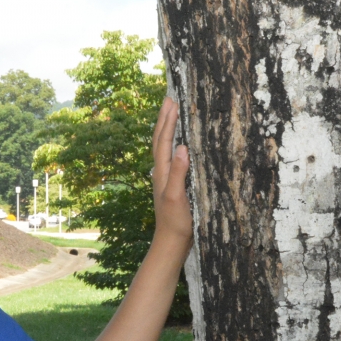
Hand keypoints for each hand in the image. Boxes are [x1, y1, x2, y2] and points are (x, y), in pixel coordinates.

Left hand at [150, 97, 193, 249]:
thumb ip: (177, 173)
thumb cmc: (176, 221)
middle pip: (160, 139)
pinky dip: (173, 142)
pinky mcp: (172, 183)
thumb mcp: (177, 197)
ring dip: (167, 128)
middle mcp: (160, 171)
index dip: (167, 121)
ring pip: (164, 147)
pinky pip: (171, 156)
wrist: (172, 242)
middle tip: (169, 98)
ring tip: (172, 112)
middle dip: (164, 118)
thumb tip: (180, 146)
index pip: (163, 140)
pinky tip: (180, 142)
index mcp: (161, 172)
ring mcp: (165, 177)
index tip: (172, 101)